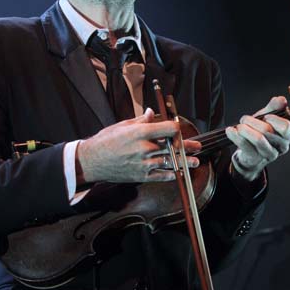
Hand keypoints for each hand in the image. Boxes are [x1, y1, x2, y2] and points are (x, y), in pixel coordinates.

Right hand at [77, 108, 200, 183]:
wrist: (91, 161)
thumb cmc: (105, 141)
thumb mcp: (123, 125)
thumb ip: (141, 120)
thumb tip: (153, 113)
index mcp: (140, 132)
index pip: (168, 129)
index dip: (177, 128)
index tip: (180, 128)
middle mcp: (145, 148)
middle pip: (173, 146)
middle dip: (187, 146)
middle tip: (198, 146)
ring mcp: (144, 163)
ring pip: (171, 162)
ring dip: (185, 162)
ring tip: (195, 162)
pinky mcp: (141, 175)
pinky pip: (161, 176)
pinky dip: (171, 174)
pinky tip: (178, 173)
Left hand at [225, 96, 289, 180]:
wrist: (251, 153)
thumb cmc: (261, 132)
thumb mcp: (268, 117)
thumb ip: (275, 107)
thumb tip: (281, 100)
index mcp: (289, 135)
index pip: (286, 127)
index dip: (274, 120)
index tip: (266, 116)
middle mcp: (282, 146)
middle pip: (268, 131)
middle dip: (253, 121)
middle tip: (244, 119)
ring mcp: (269, 154)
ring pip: (258, 139)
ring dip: (245, 129)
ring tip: (239, 126)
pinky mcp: (256, 159)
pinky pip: (245, 146)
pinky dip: (236, 136)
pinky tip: (231, 131)